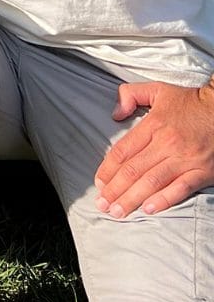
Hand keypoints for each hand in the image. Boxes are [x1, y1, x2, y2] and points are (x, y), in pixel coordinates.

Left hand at [98, 83, 213, 218]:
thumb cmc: (191, 102)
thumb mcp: (158, 90)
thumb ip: (131, 95)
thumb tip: (115, 114)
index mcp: (153, 125)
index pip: (123, 152)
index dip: (107, 169)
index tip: (99, 183)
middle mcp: (167, 144)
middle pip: (133, 170)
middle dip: (115, 190)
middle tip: (103, 205)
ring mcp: (186, 159)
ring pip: (152, 182)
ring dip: (132, 198)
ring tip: (118, 212)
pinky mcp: (203, 171)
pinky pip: (181, 188)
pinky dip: (164, 200)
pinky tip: (149, 209)